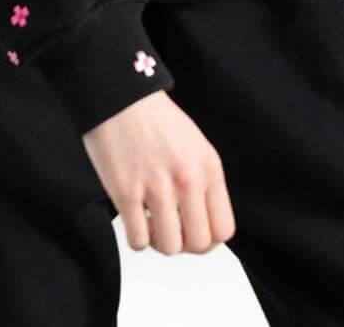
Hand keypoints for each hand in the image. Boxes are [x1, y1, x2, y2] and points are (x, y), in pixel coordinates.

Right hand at [82, 91, 236, 254]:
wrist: (119, 96)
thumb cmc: (155, 119)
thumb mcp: (195, 145)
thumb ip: (204, 182)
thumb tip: (202, 222)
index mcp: (209, 167)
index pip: (224, 229)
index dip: (209, 239)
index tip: (193, 231)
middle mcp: (188, 180)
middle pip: (199, 244)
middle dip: (185, 243)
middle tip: (171, 228)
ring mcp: (157, 188)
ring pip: (170, 248)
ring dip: (160, 242)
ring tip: (151, 221)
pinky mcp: (126, 193)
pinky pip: (138, 241)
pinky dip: (137, 238)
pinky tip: (134, 218)